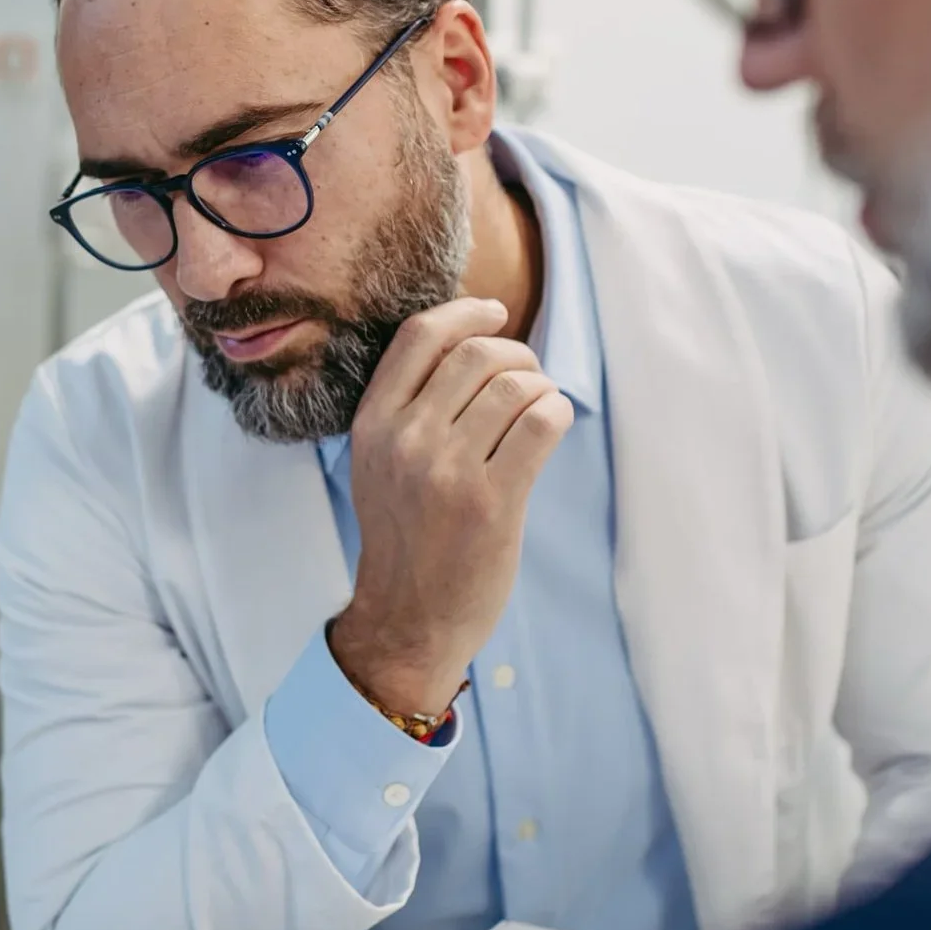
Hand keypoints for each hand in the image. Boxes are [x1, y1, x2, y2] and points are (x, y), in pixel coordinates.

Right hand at [329, 298, 574, 714]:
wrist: (409, 617)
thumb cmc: (405, 538)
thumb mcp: (379, 464)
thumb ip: (408, 409)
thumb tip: (472, 346)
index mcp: (373, 424)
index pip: (420, 336)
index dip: (466, 311)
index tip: (495, 311)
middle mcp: (405, 439)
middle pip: (476, 354)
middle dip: (516, 353)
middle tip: (528, 377)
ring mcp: (447, 470)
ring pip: (514, 385)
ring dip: (541, 387)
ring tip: (540, 410)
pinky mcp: (491, 501)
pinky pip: (542, 422)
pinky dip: (557, 413)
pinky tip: (552, 429)